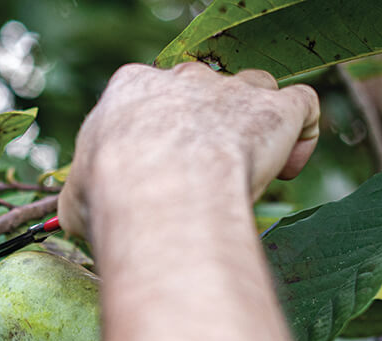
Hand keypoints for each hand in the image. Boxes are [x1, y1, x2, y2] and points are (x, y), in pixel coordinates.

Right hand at [59, 63, 319, 244]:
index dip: (158, 138)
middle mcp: (184, 80)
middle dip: (207, 131)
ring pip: (255, 88)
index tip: (162, 178)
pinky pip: (303, 105)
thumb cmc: (112, 200)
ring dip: (256, 123)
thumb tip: (80, 219)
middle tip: (203, 181)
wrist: (160, 193)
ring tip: (251, 168)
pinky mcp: (275, 108)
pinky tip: (288, 170)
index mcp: (130, 90)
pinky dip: (301, 136)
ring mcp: (232, 90)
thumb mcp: (78, 202)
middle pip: (203, 91)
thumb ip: (84, 198)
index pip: (148, 101)